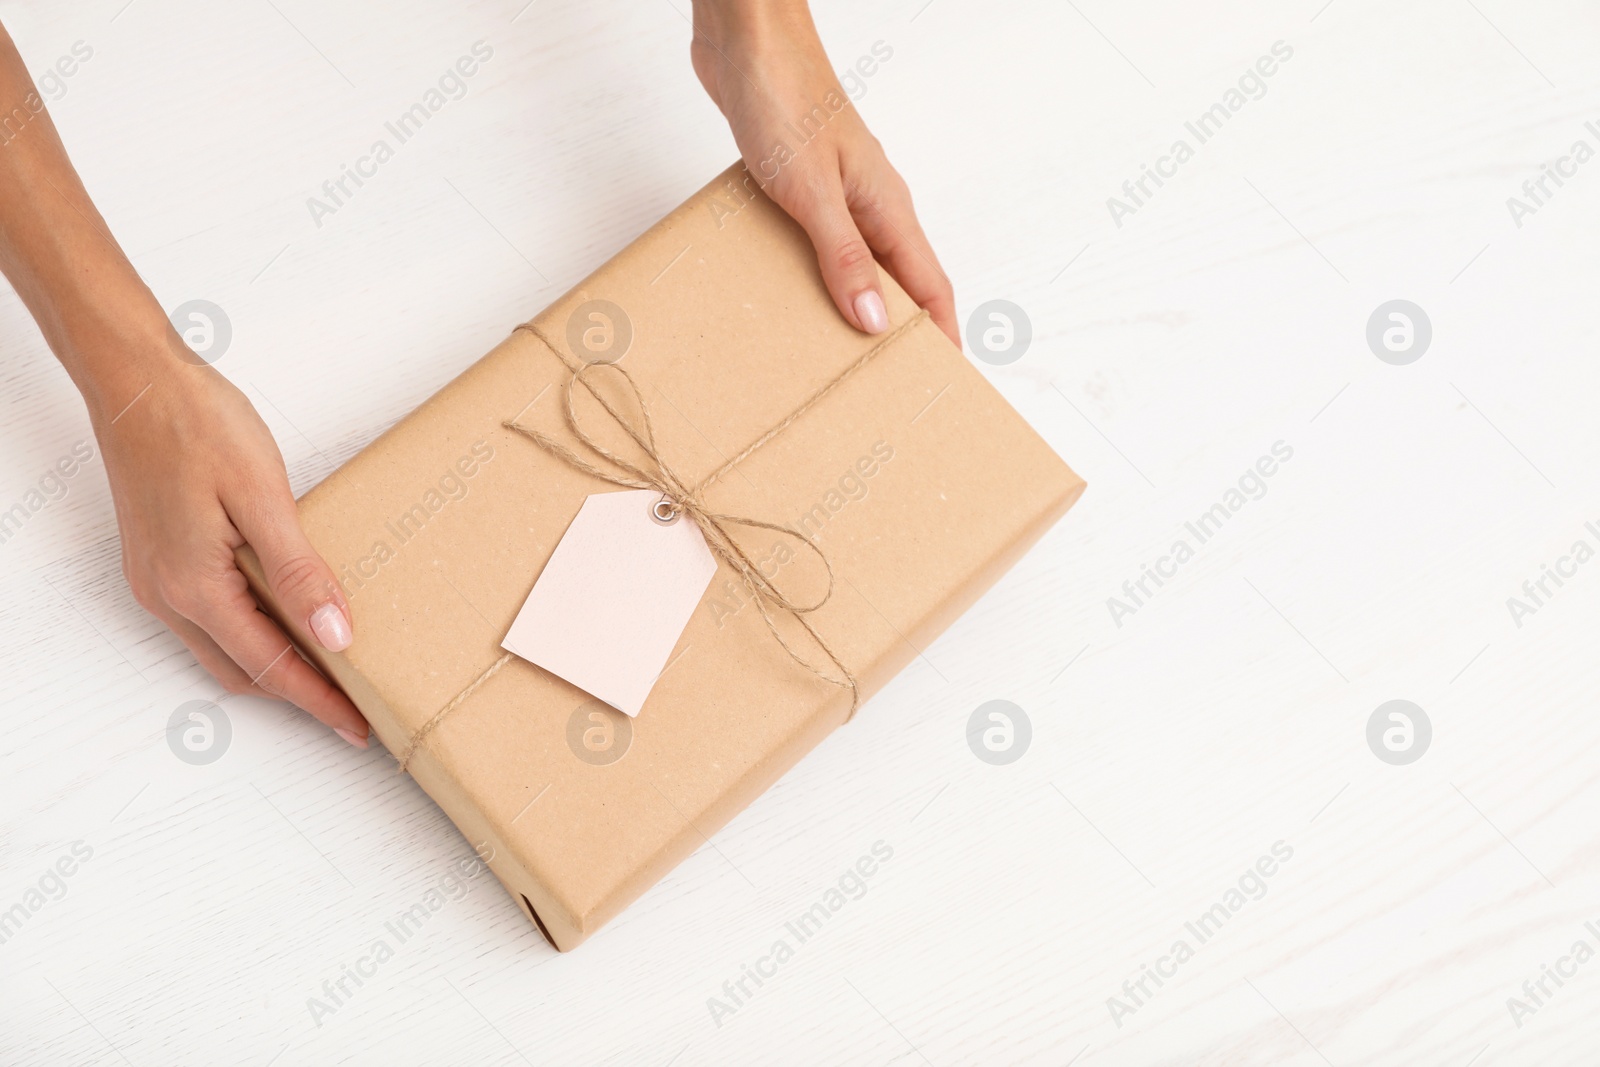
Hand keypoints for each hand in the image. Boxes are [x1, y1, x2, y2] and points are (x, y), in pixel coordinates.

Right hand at [97, 354, 369, 747]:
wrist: (136, 382)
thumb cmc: (197, 425)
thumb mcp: (263, 498)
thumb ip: (298, 573)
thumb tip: (334, 634)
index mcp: (195, 587)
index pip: (270, 667)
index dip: (318, 700)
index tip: (357, 727)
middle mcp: (168, 595)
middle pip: (244, 670)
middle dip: (299, 694)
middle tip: (353, 706)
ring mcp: (157, 580)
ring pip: (224, 647)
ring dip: (274, 666)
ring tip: (329, 670)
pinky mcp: (159, 560)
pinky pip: (210, 617)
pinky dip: (252, 632)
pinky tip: (287, 617)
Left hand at [690, 1, 958, 346]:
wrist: (745, 39)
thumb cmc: (784, 97)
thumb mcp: (813, 192)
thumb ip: (843, 258)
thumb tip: (875, 322)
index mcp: (888, 207)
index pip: (931, 286)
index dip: (942, 334)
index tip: (944, 379)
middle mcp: (871, 204)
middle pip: (900, 281)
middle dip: (899, 331)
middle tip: (886, 383)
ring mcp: (838, 194)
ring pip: (858, 264)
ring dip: (853, 305)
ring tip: (837, 355)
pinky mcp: (803, 185)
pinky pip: (820, 244)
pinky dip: (815, 276)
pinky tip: (790, 297)